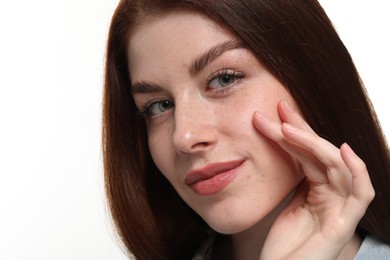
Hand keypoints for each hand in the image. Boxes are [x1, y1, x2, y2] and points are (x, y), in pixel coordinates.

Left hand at [253, 101, 374, 259]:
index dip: (295, 130)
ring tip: (288, 129)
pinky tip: (342, 150)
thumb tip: (278, 144)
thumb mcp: (286, 201)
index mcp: (316, 188)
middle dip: (300, 130)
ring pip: (336, 167)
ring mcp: (339, 207)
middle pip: (320, 153)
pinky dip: (356, 171)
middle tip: (279, 109)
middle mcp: (331, 194)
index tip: (275, 111)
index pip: (307, 152)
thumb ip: (293, 178)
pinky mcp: (344, 224)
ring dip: (314, 144)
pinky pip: (361, 194)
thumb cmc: (283, 244)